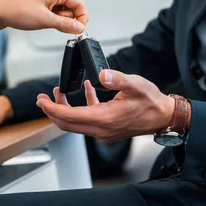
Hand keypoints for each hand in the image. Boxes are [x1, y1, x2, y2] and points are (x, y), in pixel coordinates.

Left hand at [0, 0, 87, 34]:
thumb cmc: (16, 10)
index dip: (81, 17)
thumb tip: (79, 28)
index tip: (79, 30)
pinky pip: (50, 13)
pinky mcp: (36, 4)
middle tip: (57, 27)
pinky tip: (40, 23)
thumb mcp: (45, 20)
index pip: (78, 3)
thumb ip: (65, 24)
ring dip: (57, 21)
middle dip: (67, 20)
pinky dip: (49, 20)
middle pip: (70, 7)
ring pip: (60, 11)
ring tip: (44, 23)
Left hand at [36, 71, 177, 141]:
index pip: (70, 116)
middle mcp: (101, 129)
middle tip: (42, 98)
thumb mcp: (136, 85)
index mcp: (105, 119)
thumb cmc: (152, 102)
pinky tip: (86, 90)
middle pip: (67, 123)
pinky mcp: (107, 127)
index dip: (52, 108)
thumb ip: (117, 79)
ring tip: (58, 92)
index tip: (41, 100)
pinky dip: (82, 106)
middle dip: (52, 110)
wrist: (164, 117)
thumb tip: (101, 74)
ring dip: (64, 109)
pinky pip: (87, 119)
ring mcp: (104, 131)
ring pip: (75, 123)